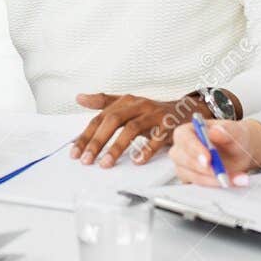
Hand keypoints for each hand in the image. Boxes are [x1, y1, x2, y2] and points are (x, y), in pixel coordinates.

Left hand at [71, 93, 199, 166]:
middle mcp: (138, 105)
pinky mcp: (170, 124)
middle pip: (113, 120)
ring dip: (117, 147)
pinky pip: (157, 137)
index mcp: (126, 101)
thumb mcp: (127, 104)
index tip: (75, 153)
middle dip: (97, 141)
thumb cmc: (151, 112)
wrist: (184, 111)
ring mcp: (154, 114)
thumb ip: (103, 102)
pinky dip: (147, 149)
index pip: (100, 118)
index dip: (86, 135)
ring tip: (106, 163)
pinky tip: (137, 160)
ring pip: (132, 128)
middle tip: (87, 160)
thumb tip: (79, 98)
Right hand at [170, 118, 260, 184]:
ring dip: (212, 180)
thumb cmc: (239, 138)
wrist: (247, 150)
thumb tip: (216, 131)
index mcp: (190, 130)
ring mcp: (187, 165)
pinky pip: (198, 186)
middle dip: (203, 170)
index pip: (184, 139)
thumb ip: (228, 132)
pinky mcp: (194, 179)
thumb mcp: (239, 132)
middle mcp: (184, 148)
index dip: (194, 149)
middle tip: (223, 175)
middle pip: (182, 160)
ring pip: (189, 175)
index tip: (208, 158)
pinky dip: (215, 186)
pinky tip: (234, 181)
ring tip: (238, 178)